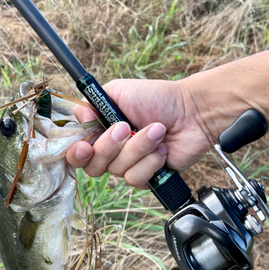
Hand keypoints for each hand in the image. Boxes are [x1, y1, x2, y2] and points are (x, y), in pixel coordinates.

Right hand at [66, 79, 213, 188]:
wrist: (191, 112)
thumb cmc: (158, 98)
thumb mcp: (120, 91)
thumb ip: (93, 104)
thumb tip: (78, 117)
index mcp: (101, 132)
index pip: (77, 151)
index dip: (77, 153)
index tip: (85, 147)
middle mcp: (112, 152)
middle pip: (93, 166)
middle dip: (110, 147)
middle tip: (127, 127)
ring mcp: (129, 165)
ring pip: (118, 170)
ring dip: (139, 148)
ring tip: (157, 131)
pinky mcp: (147, 177)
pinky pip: (136, 179)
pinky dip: (150, 162)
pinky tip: (162, 150)